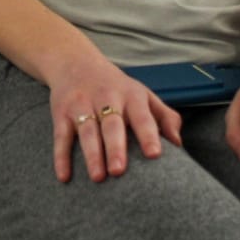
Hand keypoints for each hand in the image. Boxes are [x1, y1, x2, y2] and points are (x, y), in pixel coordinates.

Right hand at [47, 51, 182, 182]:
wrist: (75, 62)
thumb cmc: (117, 87)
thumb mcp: (143, 94)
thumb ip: (165, 116)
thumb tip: (178, 144)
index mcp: (131, 95)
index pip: (142, 116)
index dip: (148, 134)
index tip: (155, 155)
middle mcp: (106, 98)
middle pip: (111, 124)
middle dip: (115, 147)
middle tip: (119, 171)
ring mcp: (82, 104)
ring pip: (87, 131)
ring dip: (92, 154)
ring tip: (98, 177)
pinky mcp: (61, 112)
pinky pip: (61, 136)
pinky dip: (61, 156)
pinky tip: (64, 176)